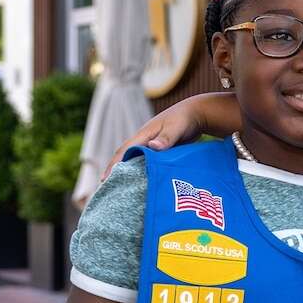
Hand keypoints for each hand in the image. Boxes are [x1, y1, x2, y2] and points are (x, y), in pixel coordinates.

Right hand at [101, 94, 218, 178]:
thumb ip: (166, 138)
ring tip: (122, 188)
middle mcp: (144, 140)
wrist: (196, 114)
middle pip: (126, 156)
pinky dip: (142, 170)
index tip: (106, 178)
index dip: (114, 164)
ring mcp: (151, 144)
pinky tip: (143, 181)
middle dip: (115, 170)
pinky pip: (147, 161)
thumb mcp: (176, 128)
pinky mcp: (160, 149)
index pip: (125, 150)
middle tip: (108, 187)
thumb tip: (152, 146)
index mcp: (144, 134)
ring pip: (136, 159)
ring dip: (128, 171)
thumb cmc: (185, 119)